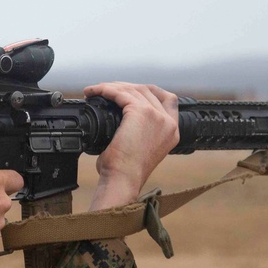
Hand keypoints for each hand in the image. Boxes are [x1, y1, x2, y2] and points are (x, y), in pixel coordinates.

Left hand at [83, 82, 179, 209]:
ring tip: (96, 90)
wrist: (123, 180)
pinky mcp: (141, 112)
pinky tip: (95, 92)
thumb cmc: (125, 171)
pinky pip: (121, 93)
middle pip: (148, 90)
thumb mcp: (141, 148)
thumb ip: (140, 131)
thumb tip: (121, 117)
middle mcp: (168, 122)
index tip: (131, 90)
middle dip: (126, 87)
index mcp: (172, 131)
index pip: (169, 100)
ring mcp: (156, 116)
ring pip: (134, 90)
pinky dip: (106, 90)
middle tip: (107, 90)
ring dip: (113, 87)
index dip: (149, 91)